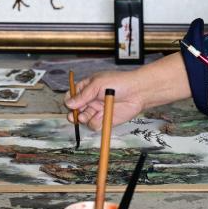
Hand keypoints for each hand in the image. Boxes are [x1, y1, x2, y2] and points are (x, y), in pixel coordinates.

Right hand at [63, 53, 190, 130]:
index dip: (69, 101)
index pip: (72, 95)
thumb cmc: (119, 82)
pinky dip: (96, 123)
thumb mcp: (98, 84)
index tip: (69, 104)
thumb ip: (83, 95)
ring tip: (87, 115)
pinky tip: (101, 117)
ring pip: (84, 119)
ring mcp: (97, 111)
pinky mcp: (105, 120)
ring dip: (84, 118)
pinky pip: (95, 126)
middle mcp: (91, 100)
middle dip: (73, 114)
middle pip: (75, 110)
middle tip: (74, 116)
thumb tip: (69, 103)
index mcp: (87, 88)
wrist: (138, 92)